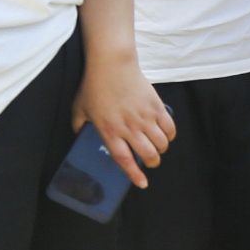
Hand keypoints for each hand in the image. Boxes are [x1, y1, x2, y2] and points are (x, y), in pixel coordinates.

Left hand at [72, 57, 173, 188]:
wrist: (112, 65)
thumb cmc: (94, 86)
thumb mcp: (79, 109)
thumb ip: (79, 125)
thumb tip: (80, 135)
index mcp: (109, 131)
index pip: (124, 159)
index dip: (134, 174)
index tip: (142, 184)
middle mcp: (129, 128)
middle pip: (148, 154)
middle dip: (152, 162)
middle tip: (150, 161)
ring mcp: (145, 118)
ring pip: (161, 144)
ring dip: (161, 149)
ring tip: (157, 147)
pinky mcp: (156, 107)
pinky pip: (169, 128)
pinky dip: (169, 135)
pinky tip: (165, 134)